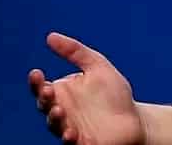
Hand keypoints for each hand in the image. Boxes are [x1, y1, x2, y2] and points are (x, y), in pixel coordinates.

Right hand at [28, 32, 146, 144]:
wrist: (134, 119)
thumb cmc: (114, 94)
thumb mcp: (97, 66)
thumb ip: (75, 52)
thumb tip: (50, 36)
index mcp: (62, 93)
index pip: (41, 87)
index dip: (36, 82)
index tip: (37, 73)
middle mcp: (61, 112)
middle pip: (44, 106)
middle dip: (44, 99)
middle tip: (48, 92)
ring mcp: (69, 129)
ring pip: (55, 125)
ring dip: (54, 119)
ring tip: (58, 110)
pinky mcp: (81, 143)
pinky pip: (69, 144)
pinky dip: (67, 139)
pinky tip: (71, 133)